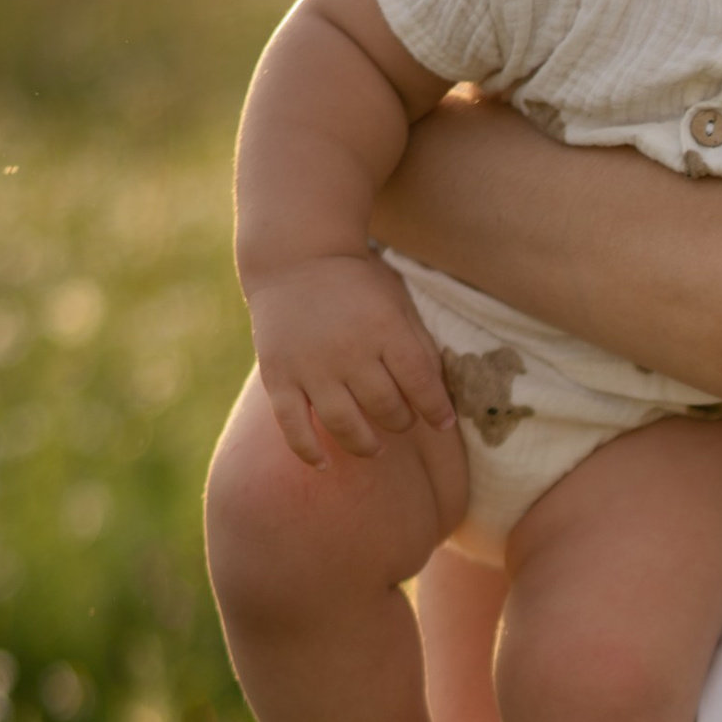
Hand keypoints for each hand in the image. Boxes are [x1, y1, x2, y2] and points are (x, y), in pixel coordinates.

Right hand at [248, 251, 455, 464]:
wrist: (295, 256)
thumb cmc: (357, 282)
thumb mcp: (398, 302)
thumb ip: (419, 345)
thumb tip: (440, 399)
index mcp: (384, 328)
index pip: (420, 383)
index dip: (436, 409)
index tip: (442, 423)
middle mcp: (348, 350)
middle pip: (385, 406)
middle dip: (401, 421)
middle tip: (401, 420)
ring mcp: (310, 366)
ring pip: (344, 424)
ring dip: (365, 444)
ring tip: (374, 446)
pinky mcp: (279, 376)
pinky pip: (293, 424)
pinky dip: (308, 450)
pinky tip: (323, 465)